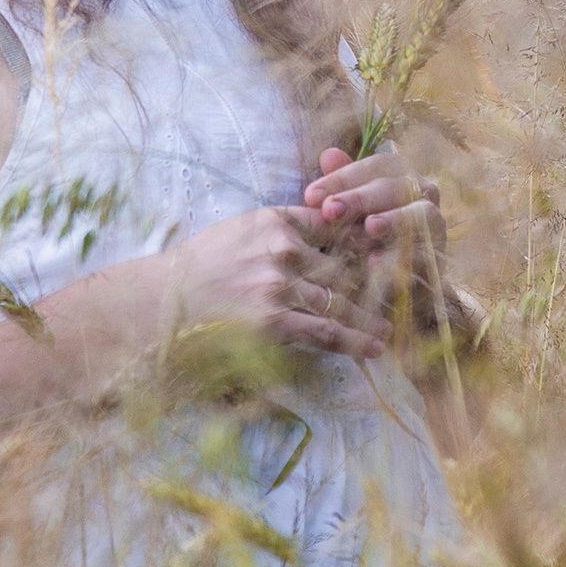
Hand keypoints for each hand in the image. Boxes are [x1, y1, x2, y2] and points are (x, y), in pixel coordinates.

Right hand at [155, 205, 390, 358]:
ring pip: (343, 299)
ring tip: (393, 326)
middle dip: (381, 280)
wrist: (157, 304)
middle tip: (407, 293)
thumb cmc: (199, 268)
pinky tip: (375, 347)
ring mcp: (279, 285)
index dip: (371, 240)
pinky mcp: (274, 321)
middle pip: (349, 264)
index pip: (339, 225)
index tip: (393, 251)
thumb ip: (283, 227)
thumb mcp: (241, 230)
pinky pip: (327, 331)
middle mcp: (282, 248)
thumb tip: (328, 225)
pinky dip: (356, 340)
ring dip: (374, 315)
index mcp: (277, 220)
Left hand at [302, 147, 449, 309]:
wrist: (393, 286)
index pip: (375, 166)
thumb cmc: (366, 238)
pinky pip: (424, 255)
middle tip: (330, 209)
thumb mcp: (349, 214)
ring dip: (393, 220)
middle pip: (395, 187)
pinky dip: (400, 258)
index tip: (310, 196)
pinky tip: (375, 263)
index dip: (343, 178)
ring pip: (421, 215)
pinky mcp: (438, 259)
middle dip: (360, 198)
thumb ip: (341, 186)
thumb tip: (328, 154)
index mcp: (402, 176)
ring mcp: (436, 226)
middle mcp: (424, 195)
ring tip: (369, 227)